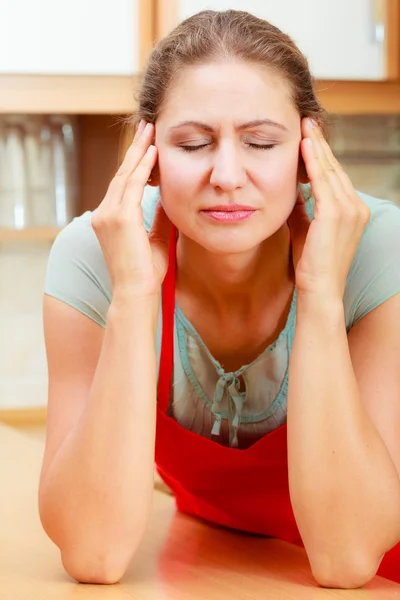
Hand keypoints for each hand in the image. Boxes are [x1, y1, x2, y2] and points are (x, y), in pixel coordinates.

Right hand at [92, 120, 171, 297]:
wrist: (137, 292)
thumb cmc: (146, 272)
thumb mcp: (155, 238)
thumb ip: (158, 216)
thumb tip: (167, 197)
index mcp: (110, 219)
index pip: (123, 184)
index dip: (135, 163)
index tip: (147, 145)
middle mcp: (103, 213)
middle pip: (121, 174)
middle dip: (135, 149)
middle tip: (147, 126)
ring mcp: (107, 215)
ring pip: (125, 175)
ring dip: (139, 151)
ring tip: (150, 130)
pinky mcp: (118, 217)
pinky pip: (131, 185)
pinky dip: (143, 167)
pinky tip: (153, 152)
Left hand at [287, 117, 370, 300]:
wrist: (319, 290)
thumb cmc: (310, 265)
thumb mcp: (305, 229)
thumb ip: (302, 208)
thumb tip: (291, 190)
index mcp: (352, 211)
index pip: (335, 177)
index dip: (322, 156)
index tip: (308, 137)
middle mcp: (356, 207)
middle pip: (335, 168)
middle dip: (320, 144)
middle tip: (307, 122)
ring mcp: (349, 210)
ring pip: (330, 170)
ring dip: (316, 147)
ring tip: (304, 127)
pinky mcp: (336, 214)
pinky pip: (323, 180)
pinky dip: (313, 161)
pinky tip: (304, 145)